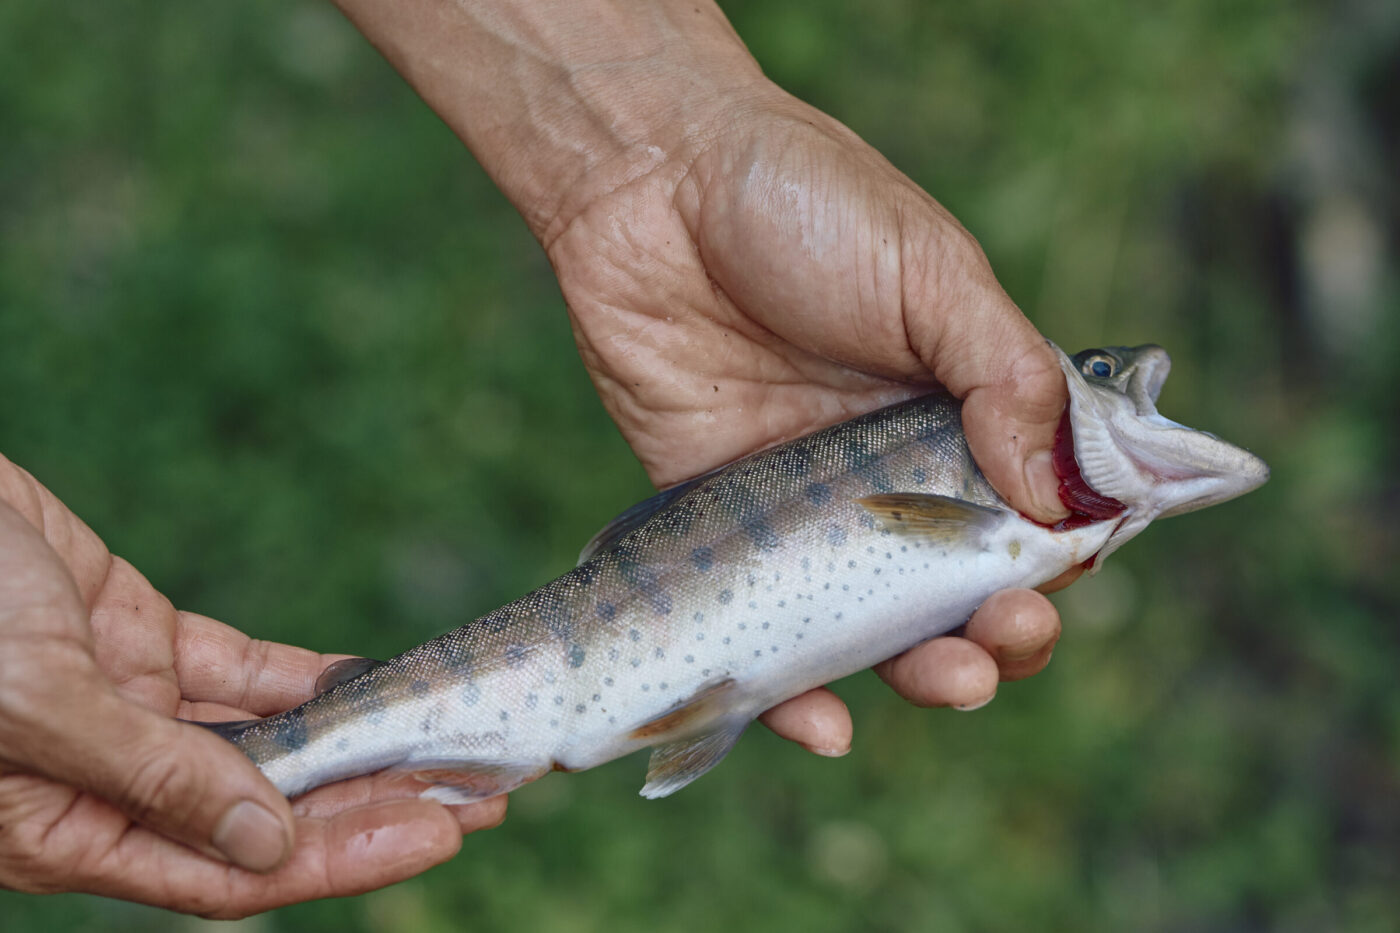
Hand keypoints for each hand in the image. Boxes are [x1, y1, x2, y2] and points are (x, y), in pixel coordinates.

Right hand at [0, 458, 504, 916]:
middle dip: (372, 805)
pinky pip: (239, 670)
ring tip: (444, 737)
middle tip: (478, 791)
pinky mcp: (135, 637)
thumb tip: (269, 844)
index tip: (438, 835)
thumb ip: (152, 776)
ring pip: (263, 742)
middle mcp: (107, 781)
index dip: (339, 860)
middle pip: (265, 813)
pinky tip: (369, 680)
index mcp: (67, 832)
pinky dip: (303, 677)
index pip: (231, 874)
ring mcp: (125, 707)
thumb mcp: (36, 703)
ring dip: (351, 742)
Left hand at [542, 89, 1075, 753]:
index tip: (1060, 580)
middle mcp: (891, 466)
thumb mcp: (929, 269)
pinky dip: (793, 690)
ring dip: (921, 672)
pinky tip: (821, 723)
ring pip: (875, 621)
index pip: (1036, 507)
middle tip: (1004, 637)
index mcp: (961, 404)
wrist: (647, 182)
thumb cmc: (802, 199)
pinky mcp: (722, 522)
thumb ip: (1004, 374)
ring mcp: (809, 502)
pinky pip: (763, 623)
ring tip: (950, 683)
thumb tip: (1065, 498)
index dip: (1060, 557)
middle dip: (1000, 628)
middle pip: (963, 581)